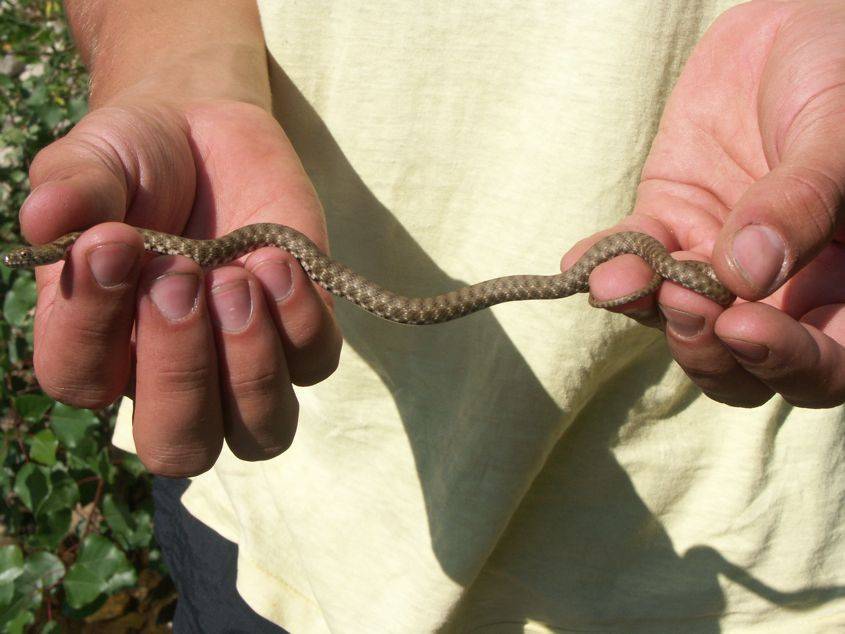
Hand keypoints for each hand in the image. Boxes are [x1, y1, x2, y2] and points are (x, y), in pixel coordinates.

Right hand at [23, 99, 341, 474]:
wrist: (208, 130)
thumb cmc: (136, 157)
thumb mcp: (96, 158)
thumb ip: (72, 187)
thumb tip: (43, 218)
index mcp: (99, 342)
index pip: (79, 380)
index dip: (92, 324)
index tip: (113, 240)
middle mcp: (172, 372)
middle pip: (180, 445)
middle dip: (182, 372)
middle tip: (181, 278)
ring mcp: (244, 360)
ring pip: (261, 431)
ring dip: (250, 366)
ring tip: (236, 277)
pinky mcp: (302, 331)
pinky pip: (315, 363)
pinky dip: (303, 321)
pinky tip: (280, 261)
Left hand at [563, 0, 844, 407]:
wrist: (792, 25)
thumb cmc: (843, 72)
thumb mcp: (839, 134)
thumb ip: (803, 203)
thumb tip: (748, 273)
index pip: (825, 360)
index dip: (785, 362)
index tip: (742, 325)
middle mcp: (785, 287)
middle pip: (742, 364)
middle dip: (707, 348)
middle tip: (685, 304)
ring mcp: (719, 260)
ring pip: (680, 323)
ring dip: (649, 312)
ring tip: (622, 282)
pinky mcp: (669, 223)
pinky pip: (633, 259)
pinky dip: (606, 265)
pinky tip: (581, 265)